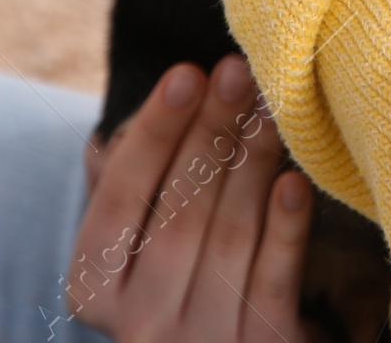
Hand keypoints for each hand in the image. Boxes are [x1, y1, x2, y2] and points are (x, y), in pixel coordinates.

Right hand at [67, 58, 311, 340]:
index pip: (118, 200)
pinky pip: (272, 283)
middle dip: (209, 134)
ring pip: (227, 240)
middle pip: (177, 215)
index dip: (154, 134)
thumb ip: (134, 182)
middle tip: (238, 72)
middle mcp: (140, 326)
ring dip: (251, 164)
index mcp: (95, 287)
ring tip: (271, 106)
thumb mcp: (140, 236)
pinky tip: (295, 182)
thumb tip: (140, 114)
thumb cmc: (182, 270)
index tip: (186, 73)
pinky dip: (284, 230)